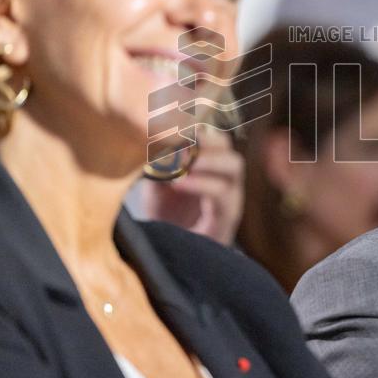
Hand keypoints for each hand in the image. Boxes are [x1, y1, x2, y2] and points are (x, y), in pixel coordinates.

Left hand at [141, 126, 244, 245]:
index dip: (197, 127)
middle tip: (180, 138)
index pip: (213, 136)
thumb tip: (144, 138)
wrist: (173, 254)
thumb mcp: (157, 184)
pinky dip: (201, 184)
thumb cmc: (166, 216)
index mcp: (210, 165)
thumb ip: (157, 163)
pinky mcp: (228, 217)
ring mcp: (231, 196)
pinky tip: (179, 182)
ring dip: (206, 159)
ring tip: (181, 161)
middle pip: (228, 146)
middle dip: (206, 139)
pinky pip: (222, 194)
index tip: (174, 123)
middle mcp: (226, 177)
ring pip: (233, 166)